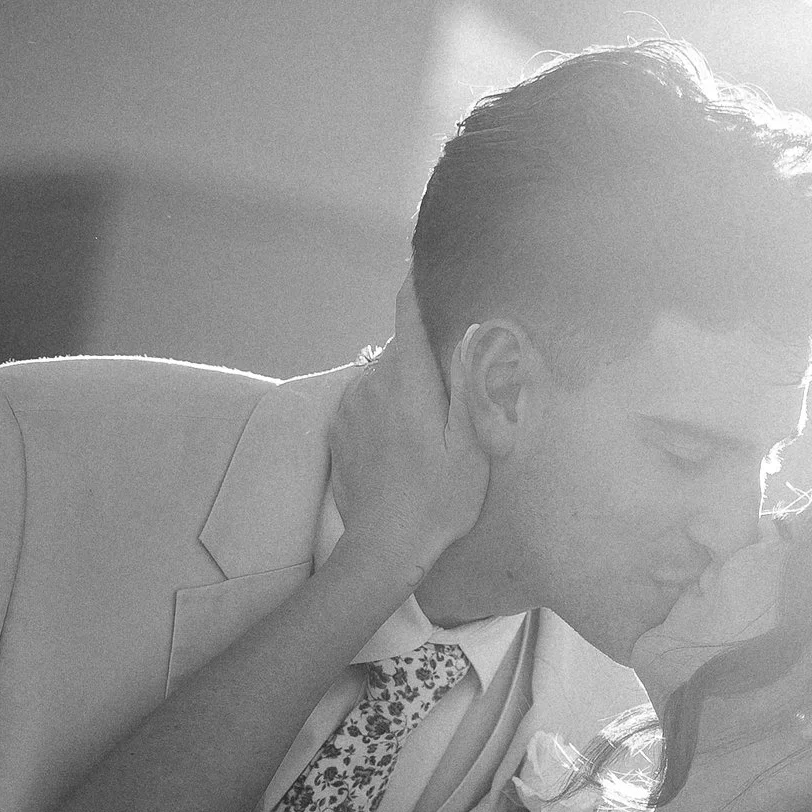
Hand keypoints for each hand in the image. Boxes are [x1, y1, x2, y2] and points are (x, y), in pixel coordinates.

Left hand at [331, 283, 490, 575]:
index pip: (409, 308)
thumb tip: (471, 328)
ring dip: (404, 386)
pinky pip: (366, 400)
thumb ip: (472, 382)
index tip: (428, 262)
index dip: (419, 281)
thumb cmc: (438, 501)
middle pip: (402, 345)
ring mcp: (350, 402)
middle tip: (450, 392)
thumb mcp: (473, 446)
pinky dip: (383, 408)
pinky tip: (400, 443)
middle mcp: (373, 379)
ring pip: (384, 373)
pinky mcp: (338, 425)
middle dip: (425, 355)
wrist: (383, 548)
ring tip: (425, 428)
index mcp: (409, 378)